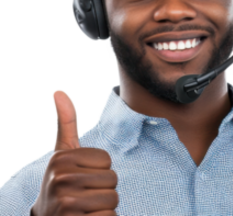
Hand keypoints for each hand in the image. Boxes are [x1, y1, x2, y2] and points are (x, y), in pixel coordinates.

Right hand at [31, 89, 117, 215]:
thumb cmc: (62, 184)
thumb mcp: (62, 154)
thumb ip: (65, 123)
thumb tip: (58, 90)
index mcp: (60, 159)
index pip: (106, 161)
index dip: (99, 171)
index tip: (81, 178)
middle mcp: (59, 178)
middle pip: (112, 179)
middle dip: (102, 190)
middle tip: (83, 195)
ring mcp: (65, 201)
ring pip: (113, 198)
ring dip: (103, 207)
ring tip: (85, 207)